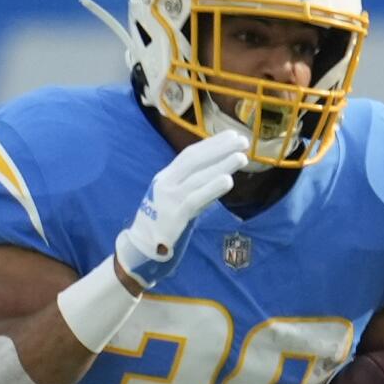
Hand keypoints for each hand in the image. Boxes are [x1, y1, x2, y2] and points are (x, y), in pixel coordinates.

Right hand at [115, 132, 246, 288]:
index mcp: (167, 176)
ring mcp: (169, 198)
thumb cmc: (163, 223)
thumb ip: (196, 187)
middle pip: (195, 159)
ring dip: (221, 165)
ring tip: (242, 157)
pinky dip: (212, 188)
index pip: (191, 154)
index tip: (232, 135)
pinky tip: (228, 180)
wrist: (140, 248)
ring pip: (198, 177)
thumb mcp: (178, 199)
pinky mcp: (174, 215)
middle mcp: (166, 182)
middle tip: (243, 141)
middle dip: (219, 148)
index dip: (212, 143)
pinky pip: (196, 198)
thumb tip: (220, 175)